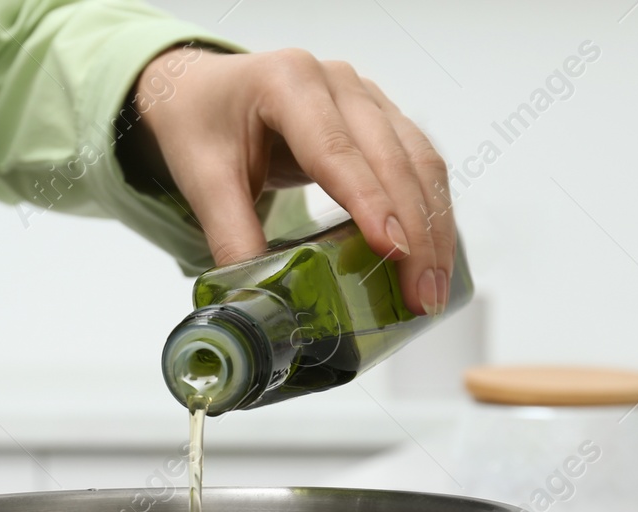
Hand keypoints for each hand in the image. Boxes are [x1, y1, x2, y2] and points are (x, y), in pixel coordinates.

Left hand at [123, 46, 455, 316]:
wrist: (203, 93)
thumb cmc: (203, 127)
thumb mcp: (204, 181)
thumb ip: (232, 237)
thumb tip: (258, 302)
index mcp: (288, 82)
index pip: (336, 149)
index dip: (369, 201)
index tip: (393, 250)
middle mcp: (338, 82)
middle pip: (392, 157)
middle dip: (415, 232)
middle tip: (422, 296)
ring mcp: (367, 98)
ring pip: (419, 161)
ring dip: (434, 229)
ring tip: (432, 290)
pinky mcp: (382, 121)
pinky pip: (419, 166)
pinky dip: (431, 213)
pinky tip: (433, 258)